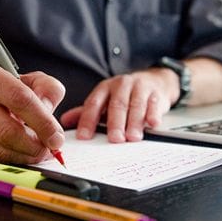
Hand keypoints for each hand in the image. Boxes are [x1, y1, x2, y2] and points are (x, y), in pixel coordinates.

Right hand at [0, 63, 65, 162]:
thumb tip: (50, 117)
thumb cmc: (5, 92)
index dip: (42, 122)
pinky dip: (9, 162)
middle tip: (48, 151)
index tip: (57, 138)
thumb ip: (48, 91)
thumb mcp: (31, 81)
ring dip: (23, 157)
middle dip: (33, 146)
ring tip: (37, 153)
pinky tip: (19, 155)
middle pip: (6, 130)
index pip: (19, 99)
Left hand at [60, 68, 176, 142]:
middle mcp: (121, 85)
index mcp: (105, 88)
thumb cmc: (125, 95)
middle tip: (114, 139)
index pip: (93, 104)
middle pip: (117, 105)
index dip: (87, 120)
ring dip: (134, 122)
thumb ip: (87, 112)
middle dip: (115, 123)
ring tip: (132, 138)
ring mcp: (140, 88)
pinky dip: (154, 114)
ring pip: (136, 105)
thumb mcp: (104, 100)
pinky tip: (152, 124)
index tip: (84, 137)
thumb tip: (65, 121)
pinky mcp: (156, 93)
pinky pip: (155, 104)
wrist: (154, 81)